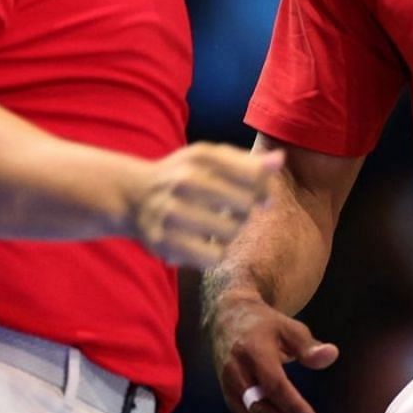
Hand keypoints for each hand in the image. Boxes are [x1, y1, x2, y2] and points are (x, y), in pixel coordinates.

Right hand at [125, 144, 281, 268]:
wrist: (132, 195)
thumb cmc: (183, 176)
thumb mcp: (211, 160)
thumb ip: (247, 162)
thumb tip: (280, 160)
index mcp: (200, 156)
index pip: (254, 176)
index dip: (264, 190)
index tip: (261, 198)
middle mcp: (184, 181)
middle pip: (245, 206)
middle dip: (245, 212)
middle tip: (232, 212)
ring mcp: (172, 212)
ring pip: (230, 232)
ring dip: (230, 233)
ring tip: (217, 226)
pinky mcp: (164, 241)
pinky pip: (212, 256)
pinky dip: (214, 253)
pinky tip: (204, 243)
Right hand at [210, 290, 338, 412]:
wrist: (224, 321)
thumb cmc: (263, 325)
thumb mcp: (287, 326)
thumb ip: (307, 344)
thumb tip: (330, 355)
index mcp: (253, 353)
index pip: (273, 385)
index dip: (292, 407)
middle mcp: (238, 376)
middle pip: (262, 412)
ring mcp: (232, 393)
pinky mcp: (232, 404)